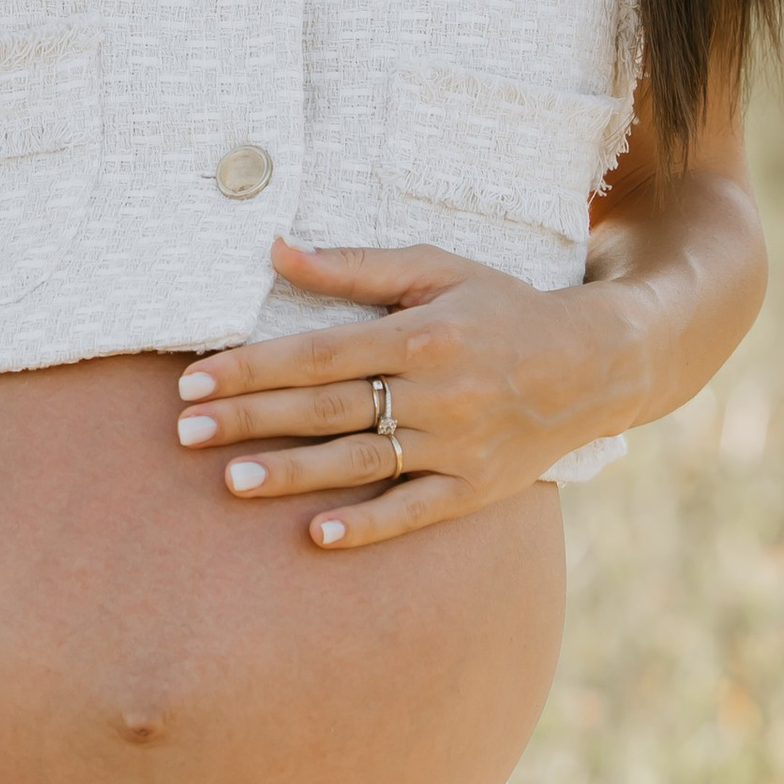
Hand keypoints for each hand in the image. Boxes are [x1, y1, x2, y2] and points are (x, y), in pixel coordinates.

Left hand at [171, 233, 646, 549]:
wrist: (597, 364)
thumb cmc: (502, 307)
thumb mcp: (437, 268)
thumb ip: (354, 266)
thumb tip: (277, 247)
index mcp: (419, 334)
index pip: (318, 353)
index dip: (252, 367)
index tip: (193, 381)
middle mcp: (436, 392)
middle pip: (327, 409)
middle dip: (252, 420)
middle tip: (185, 433)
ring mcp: (457, 445)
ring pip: (360, 462)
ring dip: (292, 474)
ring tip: (230, 482)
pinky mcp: (477, 488)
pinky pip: (416, 510)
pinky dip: (369, 524)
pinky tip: (318, 536)